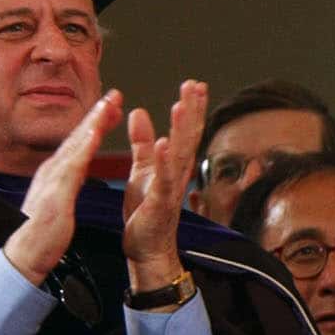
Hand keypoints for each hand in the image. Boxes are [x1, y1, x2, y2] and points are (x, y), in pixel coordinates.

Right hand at [0, 91, 122, 285]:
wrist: (26, 254)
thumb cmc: (45, 231)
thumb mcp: (61, 199)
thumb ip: (69, 181)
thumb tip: (77, 168)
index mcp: (58, 172)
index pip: (81, 141)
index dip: (96, 121)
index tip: (112, 105)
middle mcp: (54, 170)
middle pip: (79, 136)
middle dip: (97, 113)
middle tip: (115, 93)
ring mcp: (53, 179)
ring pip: (76, 144)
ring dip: (92, 122)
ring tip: (108, 104)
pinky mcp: (55, 192)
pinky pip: (72, 166)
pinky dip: (83, 147)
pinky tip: (94, 134)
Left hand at [123, 79, 206, 290]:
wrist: (147, 249)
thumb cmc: (146, 212)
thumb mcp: (141, 171)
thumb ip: (141, 142)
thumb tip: (138, 112)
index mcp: (172, 165)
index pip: (184, 131)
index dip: (190, 107)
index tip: (194, 84)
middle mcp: (177, 174)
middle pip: (188, 137)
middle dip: (193, 111)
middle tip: (196, 85)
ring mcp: (171, 188)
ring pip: (179, 154)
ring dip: (181, 130)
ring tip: (181, 105)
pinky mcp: (160, 203)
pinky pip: (164, 180)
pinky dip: (164, 162)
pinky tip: (163, 143)